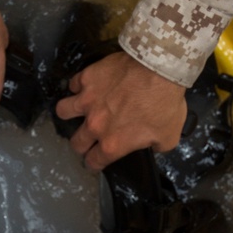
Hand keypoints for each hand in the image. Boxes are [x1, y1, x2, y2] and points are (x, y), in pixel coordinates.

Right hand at [56, 51, 186, 168]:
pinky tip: (88, 85)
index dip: (95, 163)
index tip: (97, 160)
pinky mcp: (87, 78)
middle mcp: (94, 125)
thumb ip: (156, 147)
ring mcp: (87, 100)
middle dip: (82, 144)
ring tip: (78, 110)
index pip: (94, 162)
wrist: (158, 68)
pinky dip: (79, 86)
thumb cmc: (165, 103)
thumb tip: (153, 146)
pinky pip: (74, 84)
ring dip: (70, 113)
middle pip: (76, 142)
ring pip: (62, 111)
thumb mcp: (169, 136)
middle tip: (90, 138)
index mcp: (113, 144)